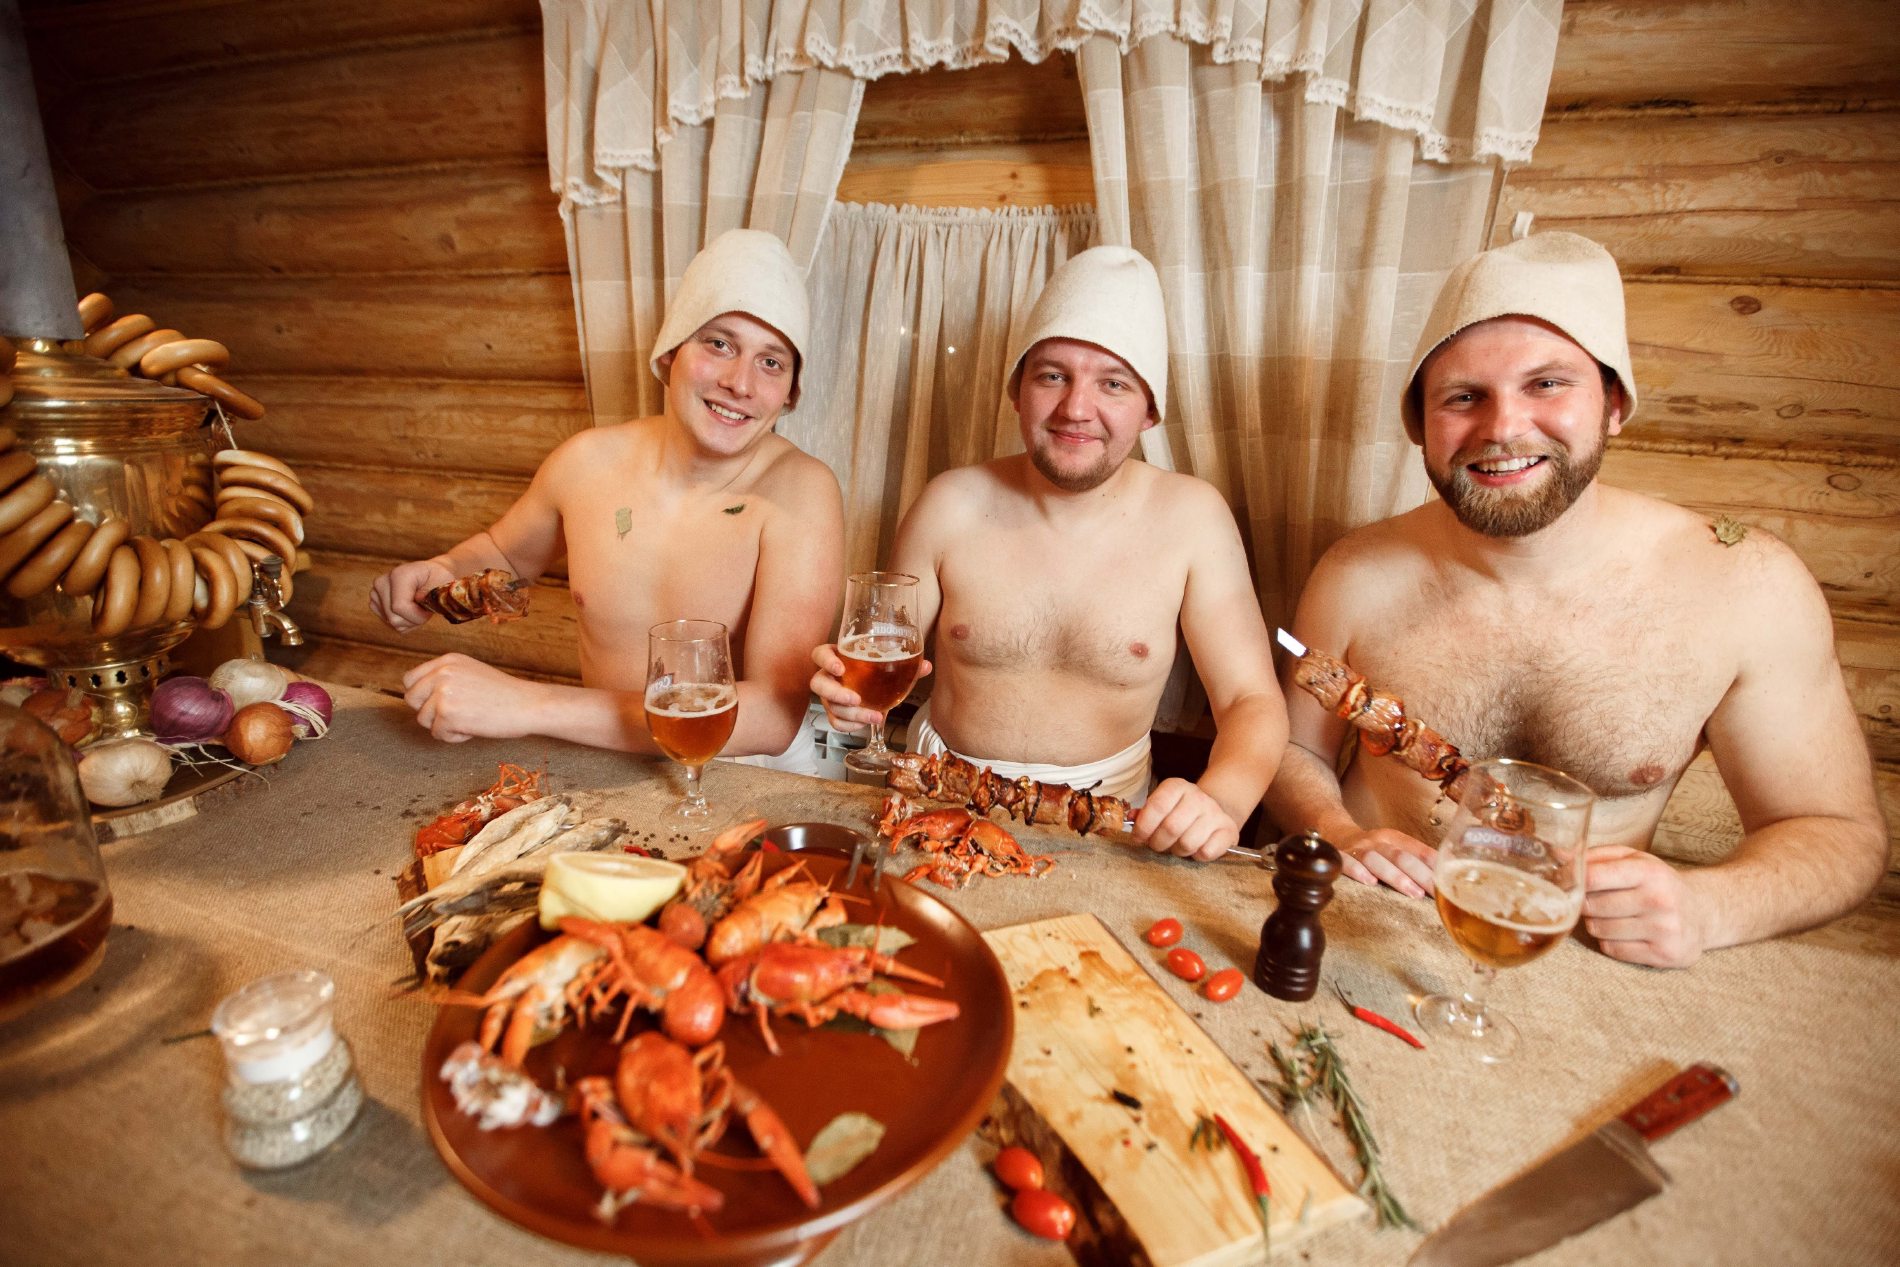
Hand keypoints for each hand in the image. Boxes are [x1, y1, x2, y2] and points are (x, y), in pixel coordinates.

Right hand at [370, 558, 455, 632]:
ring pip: (392, 623)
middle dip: (414, 619)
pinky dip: (404, 621)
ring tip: (418, 607)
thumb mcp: (443, 585)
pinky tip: (410, 610)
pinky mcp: (375, 603)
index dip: (418, 616)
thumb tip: (418, 598)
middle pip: (394, 618)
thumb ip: (431, 593)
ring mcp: (375, 592)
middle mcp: (382, 582)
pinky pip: (390, 624)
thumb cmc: (439, 580)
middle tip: (425, 608)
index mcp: (398, 574)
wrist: (431, 576)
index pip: (399, 607)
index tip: (430, 609)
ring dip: (410, 621)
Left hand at [401, 653, 541, 742]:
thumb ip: (446, 678)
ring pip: (423, 719)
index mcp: (447, 661)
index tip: (436, 704)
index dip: (420, 695)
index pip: (410, 679)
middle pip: (411, 699)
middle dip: (428, 711)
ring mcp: (443, 693)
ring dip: (443, 725)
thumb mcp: (471, 672)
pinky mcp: (447, 715)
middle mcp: (441, 673)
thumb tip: (420, 696)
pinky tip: (474, 728)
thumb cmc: (505, 693)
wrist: (528, 704)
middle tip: (453, 715)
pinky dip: (454, 737)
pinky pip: (437, 734)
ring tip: (468, 720)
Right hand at [808, 642, 931, 731]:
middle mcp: (828, 676)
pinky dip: (850, 726)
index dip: (826, 661)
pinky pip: (835, 722)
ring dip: (851, 714)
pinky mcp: (834, 712)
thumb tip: (925, 666)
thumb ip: (905, 664)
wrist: (872, 686)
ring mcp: (829, 696)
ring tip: (873, 716)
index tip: (840, 668)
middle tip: (855, 699)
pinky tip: (865, 723)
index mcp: (837, 657)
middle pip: (817, 683)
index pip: (820, 654)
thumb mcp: (887, 664)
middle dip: (835, 693)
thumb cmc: (873, 670)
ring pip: (829, 706)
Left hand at [1133, 779, 1239, 861]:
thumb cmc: (1181, 811)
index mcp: (1177, 787)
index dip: (1143, 827)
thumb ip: (1145, 813)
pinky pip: (1206, 852)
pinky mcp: (1229, 830)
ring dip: (1177, 851)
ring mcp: (1215, 813)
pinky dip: (1197, 856)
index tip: (1138, 838)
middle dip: (1158, 843)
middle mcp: (1198, 797)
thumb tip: (1131, 819)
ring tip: (1176, 846)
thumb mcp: (1163, 805)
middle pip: (1171, 828)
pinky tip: (1195, 849)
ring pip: (1188, 843)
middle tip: (1157, 845)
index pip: (1157, 806)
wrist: (1217, 810)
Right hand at [1335, 827, 1436, 897]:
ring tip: (1413, 893)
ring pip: (1377, 859)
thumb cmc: (1373, 851)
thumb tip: (1445, 884)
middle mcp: (1378, 841)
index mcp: (1395, 839)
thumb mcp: (1393, 850)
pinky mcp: (1340, 856)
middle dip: (1421, 876)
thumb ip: (1414, 863)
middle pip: (1402, 857)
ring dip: (1396, 876)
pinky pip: (1347, 862)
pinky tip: (1369, 882)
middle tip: (1436, 893)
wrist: (1336, 834)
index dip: (1435, 868)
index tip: (1449, 885)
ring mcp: (1358, 848)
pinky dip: (1358, 871)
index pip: (1420, 851)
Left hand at [1582, 845, 1705, 968]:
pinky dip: (1610, 942)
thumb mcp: (1634, 859)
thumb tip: (1557, 855)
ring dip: (1597, 924)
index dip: (1575, 882)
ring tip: (1613, 917)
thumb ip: (1596, 856)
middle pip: (1592, 907)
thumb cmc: (1658, 883)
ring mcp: (1664, 930)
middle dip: (1586, 905)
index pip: (1594, 877)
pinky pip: (1613, 950)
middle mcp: (1659, 900)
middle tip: (1595, 902)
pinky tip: (1625, 933)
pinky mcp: (1663, 955)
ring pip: (1599, 930)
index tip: (1570, 884)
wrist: (1702, 913)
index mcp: (1649, 872)